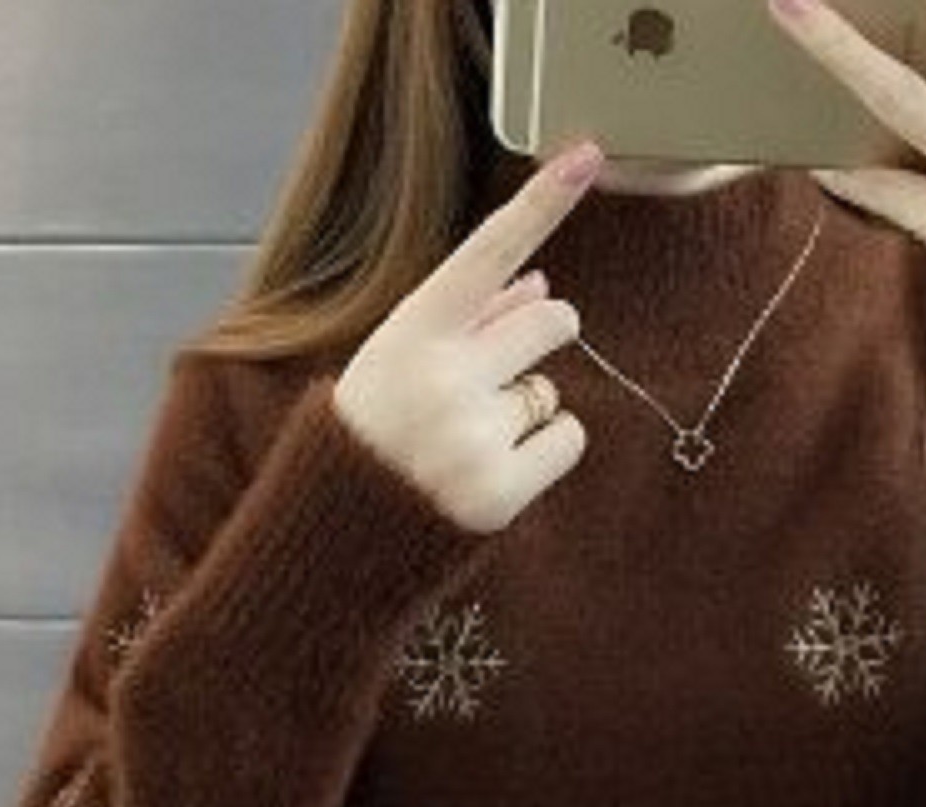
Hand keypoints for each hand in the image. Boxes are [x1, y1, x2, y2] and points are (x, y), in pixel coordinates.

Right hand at [332, 141, 602, 534]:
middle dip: (544, 336)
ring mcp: (476, 437)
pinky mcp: (503, 492)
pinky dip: (545, 451)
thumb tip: (542, 286)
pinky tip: (497, 468)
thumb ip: (468, 321)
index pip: (488, 251)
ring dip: (528, 408)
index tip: (588, 154)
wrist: (338, 532)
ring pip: (553, 389)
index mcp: (411, 333)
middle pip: (551, 322)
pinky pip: (567, 440)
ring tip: (471, 439)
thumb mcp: (398, 360)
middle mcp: (446, 379)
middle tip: (505, 369)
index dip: (542, 203)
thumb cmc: (372, 433)